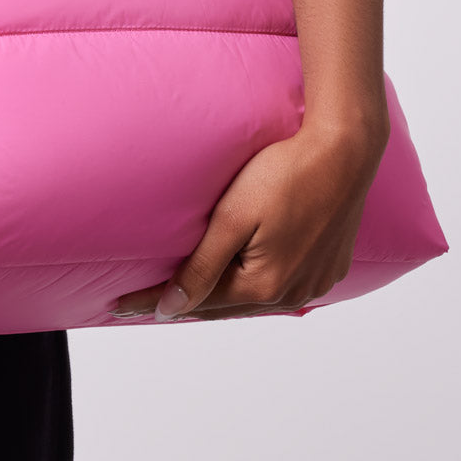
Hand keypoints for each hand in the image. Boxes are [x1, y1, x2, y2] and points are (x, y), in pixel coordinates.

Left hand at [110, 121, 389, 321]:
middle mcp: (292, 294)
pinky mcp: (328, 267)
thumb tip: (169, 309)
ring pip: (253, 298)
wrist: (345, 151)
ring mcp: (314, 283)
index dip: (151, 302)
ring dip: (220, 296)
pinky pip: (280, 286)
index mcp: (264, 286)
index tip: (116, 306)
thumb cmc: (284, 174)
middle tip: (142, 302)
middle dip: (183, 303)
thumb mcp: (232, 218)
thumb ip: (201, 267)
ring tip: (185, 294)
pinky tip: (238, 278)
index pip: (194, 302)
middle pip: (224, 305)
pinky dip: (252, 284)